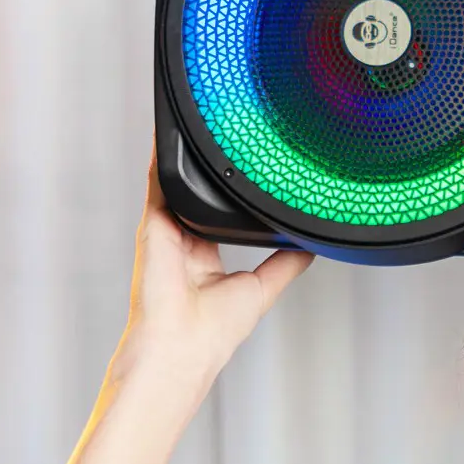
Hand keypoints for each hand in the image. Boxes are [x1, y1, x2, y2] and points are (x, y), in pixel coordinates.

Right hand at [117, 143, 312, 388]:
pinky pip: (160, 181)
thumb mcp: (262, 289)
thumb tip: (309, 247)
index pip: (215, 217)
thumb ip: (284, 265)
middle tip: (225, 133)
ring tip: (200, 116)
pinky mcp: (153, 225)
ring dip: (187, 154)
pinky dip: (166, 155)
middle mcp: (181, 243)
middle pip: (194, 195)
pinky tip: (175, 128)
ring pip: (177, 181)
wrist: (180, 347)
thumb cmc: (211, 333)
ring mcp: (165, 232)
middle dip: (208, 168)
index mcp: (202, 260)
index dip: (229, 196)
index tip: (246, 173)